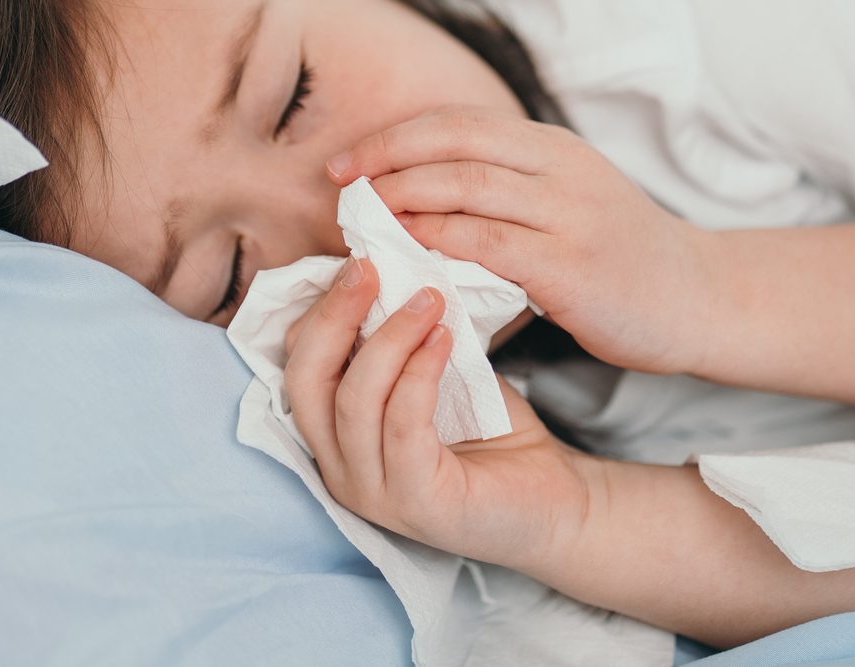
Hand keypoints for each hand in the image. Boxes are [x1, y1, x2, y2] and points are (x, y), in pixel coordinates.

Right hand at [283, 258, 591, 571]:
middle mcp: (341, 468)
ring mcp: (373, 492)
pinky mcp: (417, 504)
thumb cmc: (491, 433)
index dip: (320, 312)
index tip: (359, 264)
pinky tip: (445, 338)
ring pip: (353, 401)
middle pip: (305, 382)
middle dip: (333, 316)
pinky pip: (403, 425)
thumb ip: (401, 339)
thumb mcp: (434, 373)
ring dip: (389, 338)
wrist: (555, 500)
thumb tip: (388, 270)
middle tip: (368, 267)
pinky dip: (420, 373)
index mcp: (336, 436)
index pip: (300, 367)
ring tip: (428, 298)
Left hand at [326, 106, 717, 375]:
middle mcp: (561, 169)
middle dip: (385, 161)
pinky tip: (408, 251)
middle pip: (454, 144)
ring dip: (404, 199)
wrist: (698, 298)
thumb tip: (416, 209)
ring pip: (467, 187)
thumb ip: (506, 196)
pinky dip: (439, 241)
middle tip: (341, 187)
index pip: (458, 123)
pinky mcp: (573, 265)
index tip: (349, 164)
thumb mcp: (566, 204)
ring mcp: (571, 214)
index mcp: (553, 149)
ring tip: (362, 221)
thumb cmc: (619, 259)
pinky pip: (489, 243)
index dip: (395, 138)